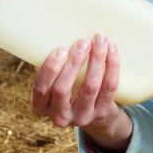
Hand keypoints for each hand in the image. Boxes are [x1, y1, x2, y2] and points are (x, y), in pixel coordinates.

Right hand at [31, 34, 133, 152]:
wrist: (95, 116)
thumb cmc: (69, 90)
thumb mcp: (54, 83)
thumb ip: (51, 66)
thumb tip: (51, 36)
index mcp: (42, 106)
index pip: (41, 88)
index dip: (50, 69)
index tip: (60, 49)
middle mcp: (60, 116)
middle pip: (63, 88)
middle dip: (74, 62)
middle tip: (83, 42)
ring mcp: (82, 116)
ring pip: (90, 87)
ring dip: (96, 60)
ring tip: (99, 40)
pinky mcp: (102, 112)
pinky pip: (110, 88)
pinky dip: (112, 66)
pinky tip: (111, 49)